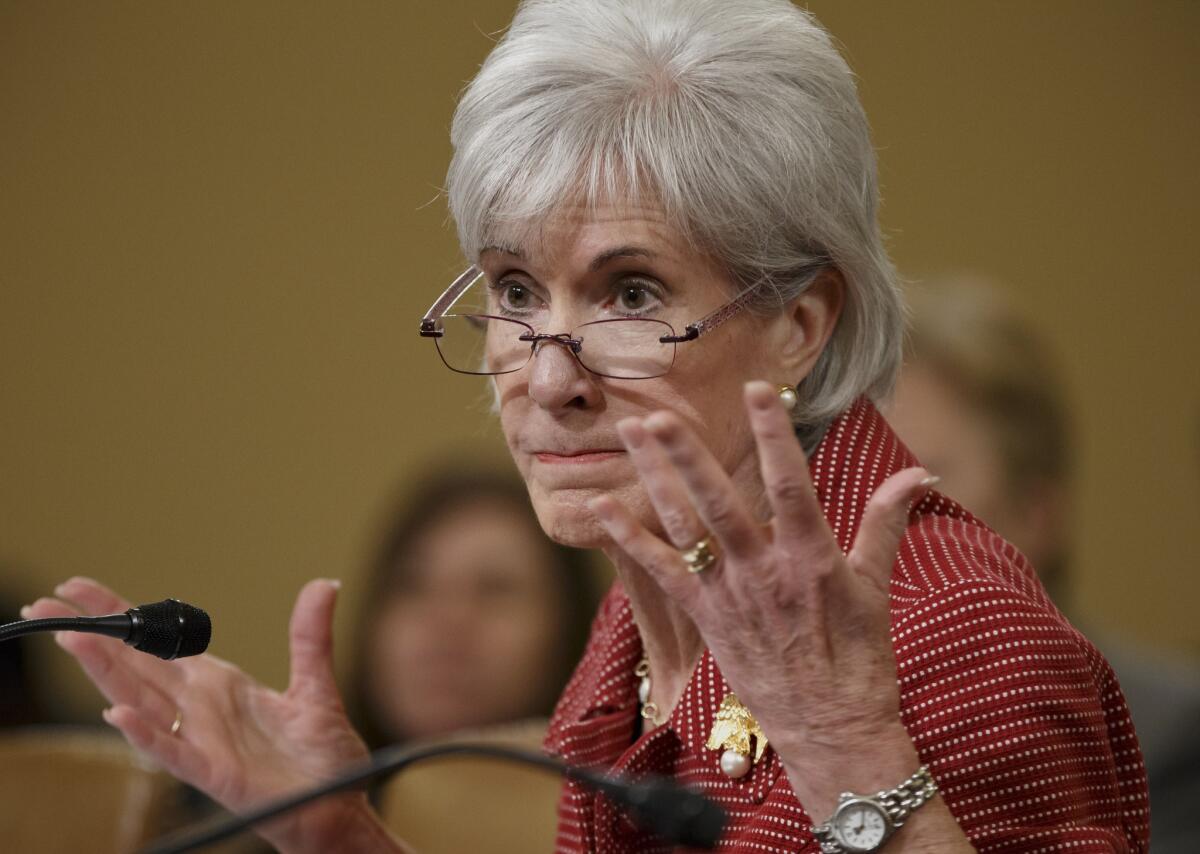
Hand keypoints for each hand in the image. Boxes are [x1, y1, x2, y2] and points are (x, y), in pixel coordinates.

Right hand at [23, 576, 371, 851]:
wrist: (337, 807)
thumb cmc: (320, 755)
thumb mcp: (316, 684)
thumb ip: (309, 635)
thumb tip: (323, 584)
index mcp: (218, 684)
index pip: (158, 644)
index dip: (121, 615)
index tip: (80, 587)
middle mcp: (200, 709)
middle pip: (135, 665)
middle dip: (93, 634)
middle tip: (47, 603)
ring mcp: (202, 740)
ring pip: (141, 701)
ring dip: (106, 671)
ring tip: (71, 638)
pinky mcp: (214, 773)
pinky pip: (173, 752)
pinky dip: (145, 733)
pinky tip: (118, 715)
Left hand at [589, 381, 933, 814]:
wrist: (832, 732)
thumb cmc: (861, 661)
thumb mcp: (878, 588)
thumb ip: (886, 523)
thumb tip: (920, 474)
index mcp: (811, 558)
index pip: (789, 483)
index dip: (774, 434)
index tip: (758, 390)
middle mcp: (763, 571)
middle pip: (718, 502)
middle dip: (688, 454)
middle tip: (658, 413)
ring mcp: (729, 595)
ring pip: (684, 526)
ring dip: (654, 479)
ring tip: (632, 435)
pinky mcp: (707, 618)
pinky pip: (660, 573)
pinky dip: (629, 539)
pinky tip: (602, 508)